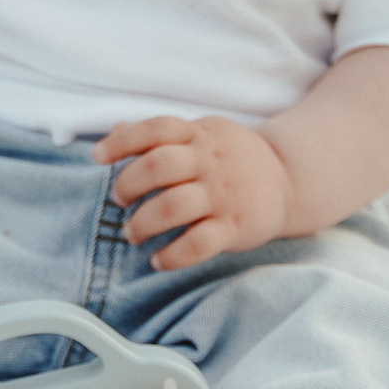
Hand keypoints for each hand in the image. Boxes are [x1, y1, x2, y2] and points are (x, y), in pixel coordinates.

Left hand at [91, 115, 292, 271]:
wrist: (290, 179)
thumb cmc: (232, 157)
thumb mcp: (202, 134)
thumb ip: (160, 134)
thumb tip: (115, 128)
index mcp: (199, 135)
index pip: (156, 128)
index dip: (123, 141)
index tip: (98, 157)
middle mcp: (209, 162)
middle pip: (159, 166)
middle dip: (128, 185)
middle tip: (120, 200)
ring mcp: (222, 195)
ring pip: (173, 206)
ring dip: (143, 223)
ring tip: (132, 233)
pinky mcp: (234, 227)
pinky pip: (199, 244)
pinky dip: (172, 255)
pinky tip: (158, 260)